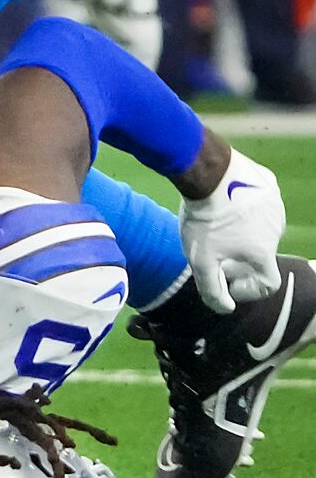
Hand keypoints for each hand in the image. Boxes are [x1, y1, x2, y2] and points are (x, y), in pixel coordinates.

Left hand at [179, 149, 284, 313]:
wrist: (207, 169)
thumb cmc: (204, 218)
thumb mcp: (200, 260)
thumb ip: (213, 291)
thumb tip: (226, 307)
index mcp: (264, 251)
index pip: (268, 284)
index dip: (248, 289)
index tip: (226, 278)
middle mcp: (277, 229)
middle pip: (260, 252)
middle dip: (239, 256)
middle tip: (213, 246)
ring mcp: (275, 203)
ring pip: (259, 225)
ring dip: (241, 229)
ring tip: (214, 220)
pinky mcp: (267, 182)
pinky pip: (258, 200)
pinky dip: (244, 204)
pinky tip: (222, 198)